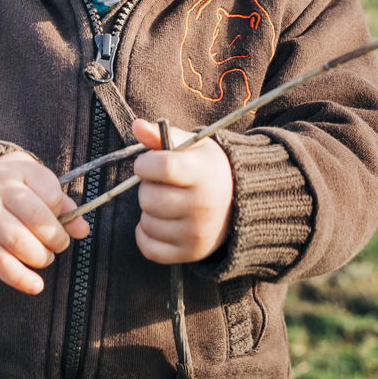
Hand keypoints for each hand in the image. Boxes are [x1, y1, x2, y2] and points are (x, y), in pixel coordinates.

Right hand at [0, 152, 89, 294]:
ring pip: (16, 241)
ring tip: (45, 257)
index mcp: (17, 170)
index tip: (61, 219)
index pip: (50, 193)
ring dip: (39, 257)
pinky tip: (35, 286)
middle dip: (54, 238)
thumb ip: (61, 204)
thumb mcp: (35, 183)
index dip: (62, 212)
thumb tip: (82, 229)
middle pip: (34, 217)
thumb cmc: (9, 189)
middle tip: (58, 244)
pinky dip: (20, 278)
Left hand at [131, 119, 233, 263]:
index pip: (162, 168)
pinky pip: (148, 248)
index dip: (145, 164)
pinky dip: (146, 235)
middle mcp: (202, 205)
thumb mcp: (192, 146)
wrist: (241, 203)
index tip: (147, 164)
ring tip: (165, 202)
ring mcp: (196, 233)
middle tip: (160, 185)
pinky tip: (159, 222)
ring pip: (146, 222)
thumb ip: (162, 136)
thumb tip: (136, 126)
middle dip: (146, 187)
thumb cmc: (209, 169)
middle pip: (149, 198)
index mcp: (204, 173)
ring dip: (148, 211)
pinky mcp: (189, 253)